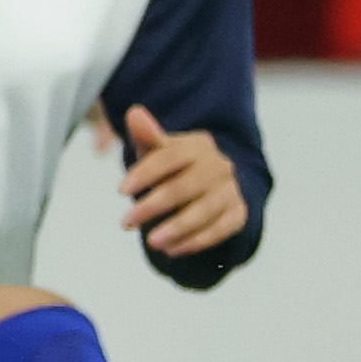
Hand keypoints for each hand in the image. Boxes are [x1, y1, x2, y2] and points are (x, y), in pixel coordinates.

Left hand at [118, 104, 247, 263]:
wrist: (212, 186)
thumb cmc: (174, 168)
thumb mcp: (158, 152)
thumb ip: (147, 136)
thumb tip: (134, 112)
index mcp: (198, 145)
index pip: (170, 156)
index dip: (145, 173)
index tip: (121, 190)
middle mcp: (219, 165)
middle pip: (184, 186)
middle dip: (153, 206)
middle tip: (126, 222)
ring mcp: (232, 190)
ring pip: (204, 211)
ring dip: (176, 228)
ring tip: (151, 242)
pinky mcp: (239, 213)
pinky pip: (219, 230)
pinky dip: (195, 241)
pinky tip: (172, 249)